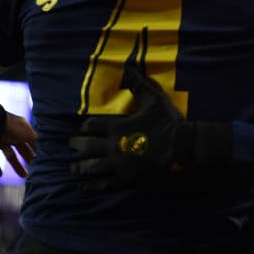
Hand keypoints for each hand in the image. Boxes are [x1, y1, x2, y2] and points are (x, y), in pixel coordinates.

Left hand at [0, 112, 35, 177]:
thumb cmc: (11, 129)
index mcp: (22, 129)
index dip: (34, 149)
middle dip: (27, 158)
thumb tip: (36, 146)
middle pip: (21, 149)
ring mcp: (0, 141)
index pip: (30, 140)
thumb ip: (34, 140)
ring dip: (17, 166)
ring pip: (10, 155)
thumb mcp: (28, 134)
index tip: (39, 159)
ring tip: (24, 176)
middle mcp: (12, 135)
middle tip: (33, 167)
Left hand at [68, 64, 229, 190]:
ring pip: (90, 166)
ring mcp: (117, 165)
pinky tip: (83, 186)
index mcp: (116, 127)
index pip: (91, 126)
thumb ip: (137, 84)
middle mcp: (112, 146)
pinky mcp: (125, 179)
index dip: (84, 127)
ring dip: (79, 166)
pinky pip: (103, 184)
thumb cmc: (167, 122)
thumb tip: (127, 66)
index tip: (82, 129)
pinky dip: (91, 185)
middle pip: (85, 146)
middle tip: (71, 145)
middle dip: (76, 145)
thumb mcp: (153, 99)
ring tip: (73, 166)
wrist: (181, 147)